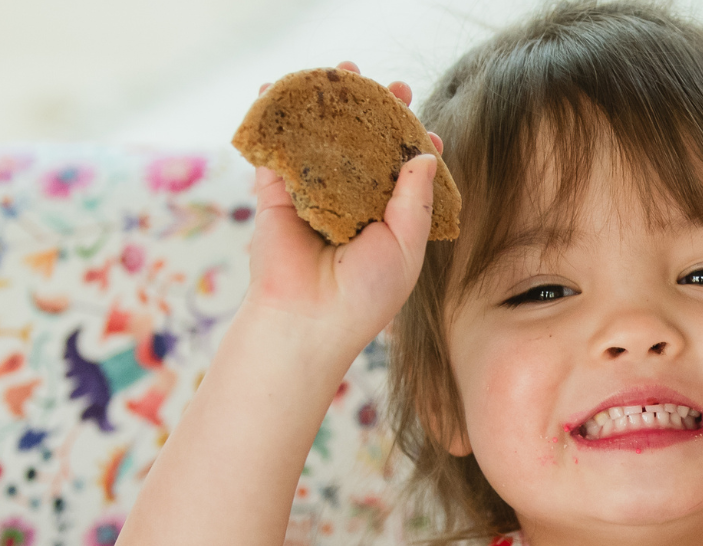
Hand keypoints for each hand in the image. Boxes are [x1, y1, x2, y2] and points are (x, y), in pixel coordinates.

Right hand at [243, 63, 441, 349]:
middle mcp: (349, 204)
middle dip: (375, 112)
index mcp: (384, 220)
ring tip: (345, 69)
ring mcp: (312, 195)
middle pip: (363, 147)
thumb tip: (425, 153)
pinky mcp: (276, 193)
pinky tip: (281, 86)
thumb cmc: (365, 293)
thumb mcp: (406, 245)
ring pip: (322, 139)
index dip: (413, 146)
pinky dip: (275, 115)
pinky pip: (276, 148)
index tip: (426, 129)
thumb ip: (417, 199)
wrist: (308, 319)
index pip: (401, 173)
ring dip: (330, 102)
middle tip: (391, 86)